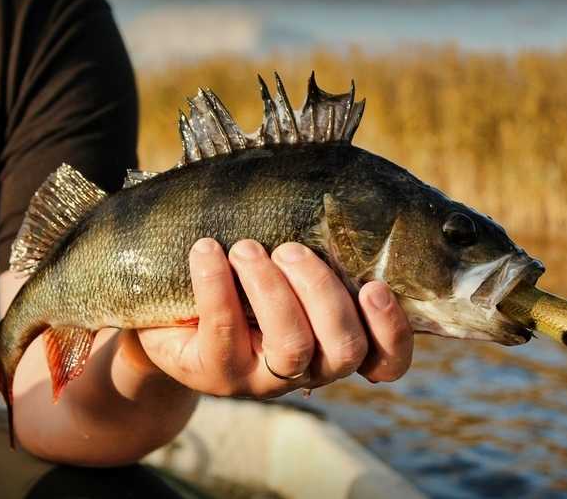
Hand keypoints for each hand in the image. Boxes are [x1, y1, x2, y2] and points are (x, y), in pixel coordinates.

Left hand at [136, 238, 412, 397]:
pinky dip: (216, 285)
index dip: (392, 330)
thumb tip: (329, 187)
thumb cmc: (245, 281)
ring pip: (293, 346)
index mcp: (338, 341)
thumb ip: (317, 247)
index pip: (387, 361)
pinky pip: (225, 332)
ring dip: (273, 290)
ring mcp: (267, 378)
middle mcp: (312, 368)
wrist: (175, 317)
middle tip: (290, 249)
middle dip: (323, 292)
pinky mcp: (220, 374)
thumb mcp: (287, 268)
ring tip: (246, 248)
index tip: (376, 287)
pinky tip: (206, 250)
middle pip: (345, 348)